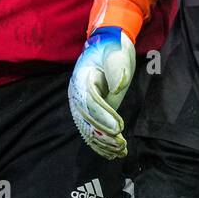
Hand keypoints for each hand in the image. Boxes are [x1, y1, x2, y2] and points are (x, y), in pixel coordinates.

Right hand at [68, 26, 135, 159]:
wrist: (107, 44)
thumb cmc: (113, 48)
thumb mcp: (117, 53)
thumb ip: (117, 69)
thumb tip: (118, 87)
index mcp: (82, 78)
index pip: (91, 101)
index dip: (103, 116)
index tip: (119, 127)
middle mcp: (78, 94)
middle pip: (87, 118)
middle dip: (103, 134)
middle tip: (120, 143)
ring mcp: (82, 104)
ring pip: (87, 128)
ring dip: (103, 143)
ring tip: (119, 151)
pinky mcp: (90, 111)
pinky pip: (91, 130)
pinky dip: (101, 144)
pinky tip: (113, 154)